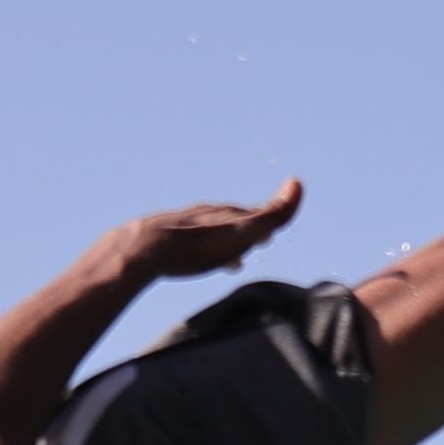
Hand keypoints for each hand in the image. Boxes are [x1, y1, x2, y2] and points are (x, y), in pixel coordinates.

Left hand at [106, 180, 302, 282]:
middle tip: (255, 241)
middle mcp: (204, 215)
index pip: (254, 216)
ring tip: (225, 258)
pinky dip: (194, 251)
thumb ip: (272, 215)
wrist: (146, 248)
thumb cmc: (198, 246)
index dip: (267, 222)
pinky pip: (182, 244)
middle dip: (244, 231)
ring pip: (205, 231)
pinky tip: (189, 262)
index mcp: (226, 215)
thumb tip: (297, 182)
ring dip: (219, 242)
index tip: (273, 232)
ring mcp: (180, 225)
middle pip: (230, 221)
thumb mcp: (243, 233)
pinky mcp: (158, 240)